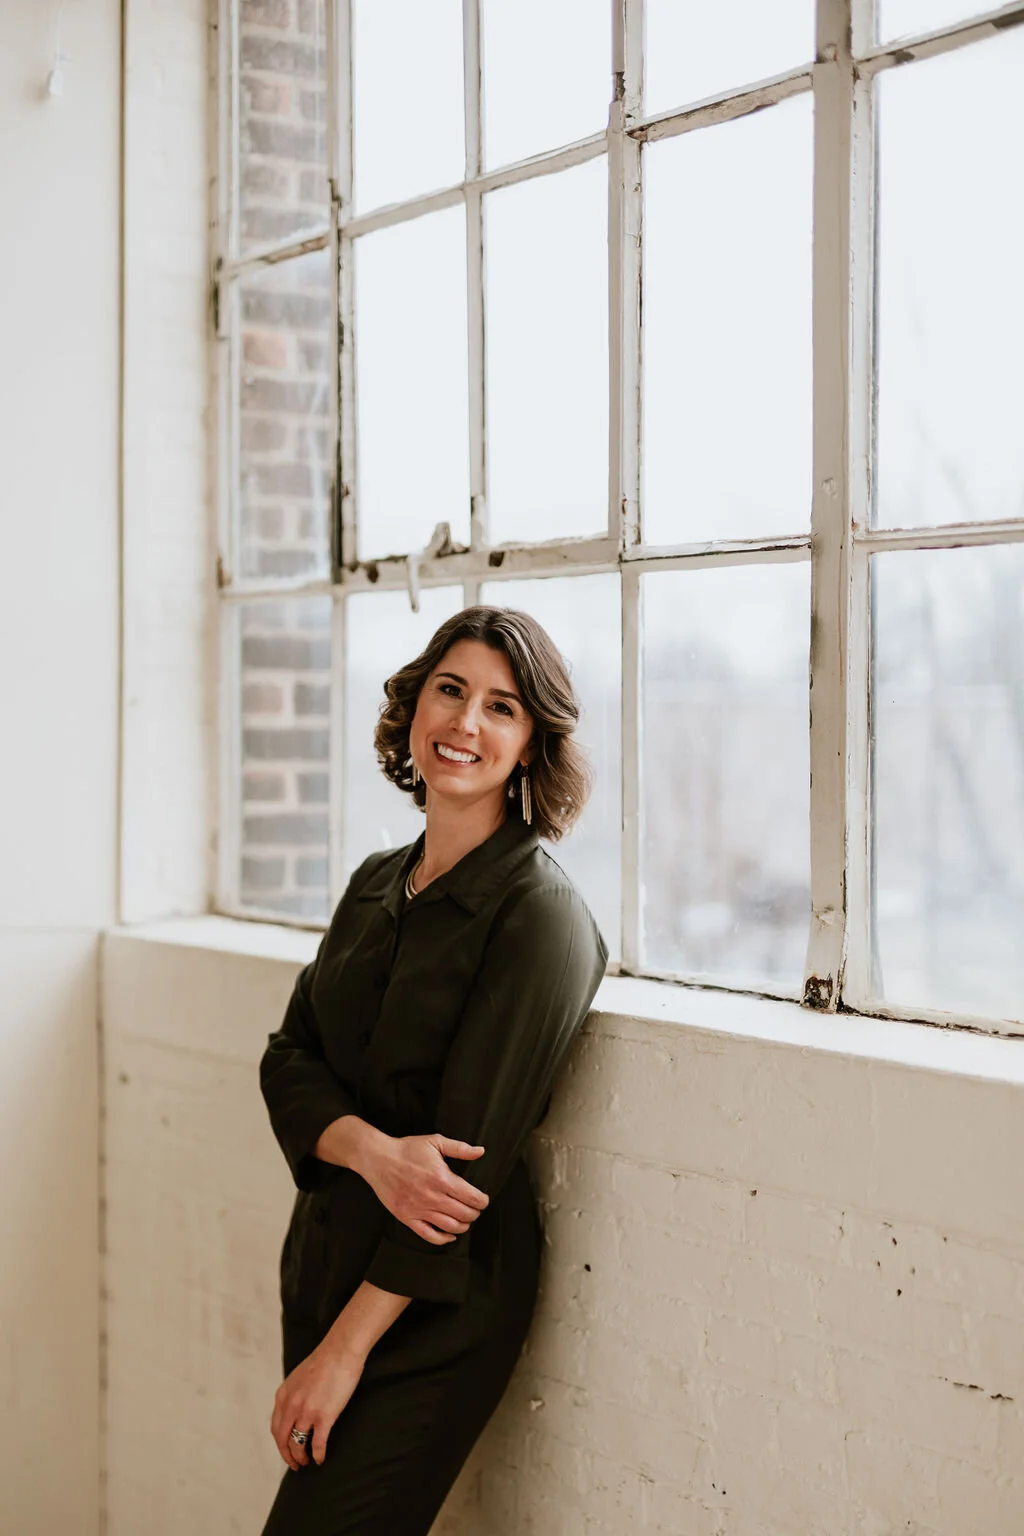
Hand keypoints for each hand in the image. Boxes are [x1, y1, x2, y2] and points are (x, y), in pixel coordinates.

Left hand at [271, 1341, 364, 1469]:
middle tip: (295, 1464)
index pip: (276, 1427)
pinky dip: (318, 1454)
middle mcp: (291, 1405)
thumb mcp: (299, 1376)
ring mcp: (306, 1412)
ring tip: (307, 1462)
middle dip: (287, 1455)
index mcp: (283, 1395)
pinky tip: (321, 1458)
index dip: (280, 1443)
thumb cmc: (325, 1360)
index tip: (286, 1450)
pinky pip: (317, 1443)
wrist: (341, 1350)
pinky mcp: (324, 1416)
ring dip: (301, 1457)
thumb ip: (294, 1394)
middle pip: (282, 1440)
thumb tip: (295, 1408)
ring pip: (297, 1444)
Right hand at [362, 1132, 489, 1244]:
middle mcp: (432, 1197)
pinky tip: (450, 1235)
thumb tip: (480, 1151)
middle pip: (464, 1214)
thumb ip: (460, 1148)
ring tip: (465, 1220)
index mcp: (441, 1179)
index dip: (482, 1201)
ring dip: (463, 1226)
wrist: (378, 1159)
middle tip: (475, 1209)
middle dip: (475, 1213)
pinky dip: (443, 1239)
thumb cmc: (406, 1150)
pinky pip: (429, 1235)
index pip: (472, 1198)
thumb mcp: (435, 1142)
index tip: (483, 1200)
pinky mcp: (407, 1218)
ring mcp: (419, 1210)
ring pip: (450, 1227)